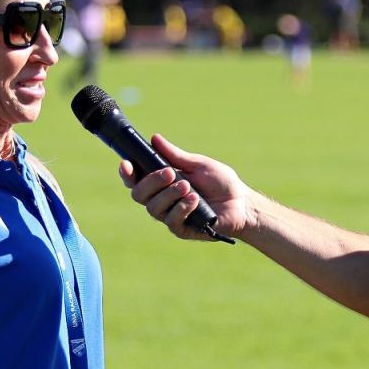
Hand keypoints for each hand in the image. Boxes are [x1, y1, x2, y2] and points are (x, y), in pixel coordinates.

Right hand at [120, 134, 253, 239]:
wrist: (241, 202)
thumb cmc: (220, 183)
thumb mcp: (197, 164)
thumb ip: (175, 155)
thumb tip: (155, 139)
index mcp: (162, 182)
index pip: (135, 180)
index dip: (127, 173)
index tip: (127, 164)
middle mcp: (161, 199)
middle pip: (139, 194)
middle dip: (152, 182)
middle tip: (170, 173)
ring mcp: (170, 215)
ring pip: (153, 208)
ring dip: (169, 195)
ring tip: (188, 187)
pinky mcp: (181, 229)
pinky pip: (171, 220)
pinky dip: (181, 208)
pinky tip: (194, 200)